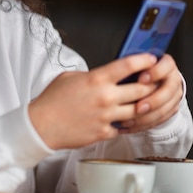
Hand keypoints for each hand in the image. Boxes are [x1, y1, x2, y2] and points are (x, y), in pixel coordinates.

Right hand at [28, 53, 159, 149]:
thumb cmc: (51, 101)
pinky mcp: (104, 132)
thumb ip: (90, 75)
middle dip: (150, 86)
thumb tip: (103, 76)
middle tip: (151, 83)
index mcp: (96, 80)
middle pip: (142, 89)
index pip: (128, 65)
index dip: (144, 60)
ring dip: (141, 106)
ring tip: (140, 103)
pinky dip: (123, 123)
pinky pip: (123, 127)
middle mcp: (105, 97)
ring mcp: (107, 116)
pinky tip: (120, 119)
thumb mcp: (69, 77)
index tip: (150, 60)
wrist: (41, 125)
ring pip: (138, 110)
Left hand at [117, 54, 182, 132]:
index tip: (142, 78)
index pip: (166, 66)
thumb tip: (118, 68)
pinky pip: (160, 120)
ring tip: (128, 121)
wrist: (148, 81)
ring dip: (147, 117)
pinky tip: (129, 126)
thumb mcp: (131, 65)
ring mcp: (174, 95)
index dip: (155, 73)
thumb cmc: (135, 71)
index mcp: (165, 63)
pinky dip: (144, 124)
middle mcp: (172, 79)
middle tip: (137, 107)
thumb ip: (129, 66)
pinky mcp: (171, 109)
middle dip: (152, 100)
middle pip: (168, 91)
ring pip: (165, 109)